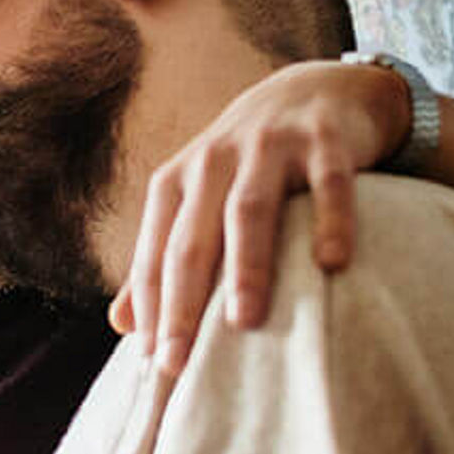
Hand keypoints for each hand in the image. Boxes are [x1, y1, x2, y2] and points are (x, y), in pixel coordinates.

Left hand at [113, 58, 405, 376]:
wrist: (314, 89)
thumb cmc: (248, 165)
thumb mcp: (198, 203)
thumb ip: (162, 261)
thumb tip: (121, 326)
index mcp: (178, 182)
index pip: (156, 254)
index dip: (153, 308)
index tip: (156, 364)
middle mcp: (214, 160)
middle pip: (192, 238)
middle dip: (183, 301)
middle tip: (182, 359)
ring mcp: (268, 144)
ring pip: (249, 209)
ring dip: (246, 266)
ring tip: (245, 322)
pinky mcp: (322, 135)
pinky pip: (327, 181)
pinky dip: (329, 219)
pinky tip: (332, 263)